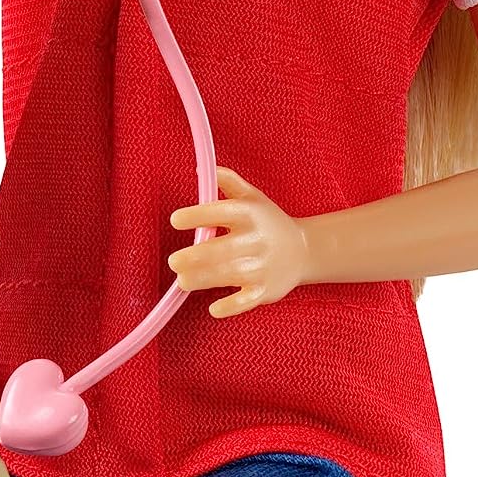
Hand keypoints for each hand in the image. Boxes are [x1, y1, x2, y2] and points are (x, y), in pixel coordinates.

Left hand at [167, 165, 310, 318]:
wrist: (304, 251)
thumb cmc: (268, 221)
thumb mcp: (252, 196)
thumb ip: (228, 181)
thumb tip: (201, 168)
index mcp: (249, 214)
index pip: (222, 212)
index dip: (198, 215)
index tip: (175, 219)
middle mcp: (256, 240)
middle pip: (222, 249)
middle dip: (195, 256)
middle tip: (173, 261)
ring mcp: (262, 267)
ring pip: (230, 275)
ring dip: (203, 279)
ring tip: (182, 280)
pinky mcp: (265, 290)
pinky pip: (247, 301)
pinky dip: (231, 306)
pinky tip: (214, 308)